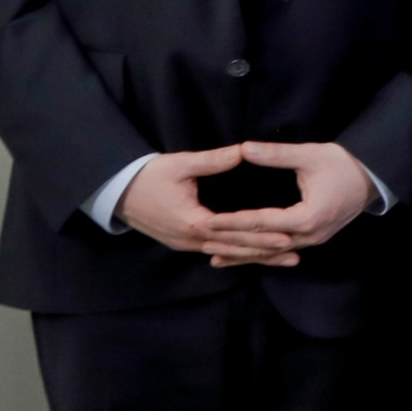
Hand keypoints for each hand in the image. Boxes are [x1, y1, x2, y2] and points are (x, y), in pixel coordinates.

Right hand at [118, 146, 298, 263]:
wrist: (116, 192)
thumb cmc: (148, 176)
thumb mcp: (181, 164)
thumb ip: (213, 160)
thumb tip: (242, 150)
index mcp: (193, 221)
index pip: (234, 231)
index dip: (261, 234)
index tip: (287, 234)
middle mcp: (191, 239)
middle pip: (235, 249)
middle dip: (265, 252)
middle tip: (295, 254)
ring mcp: (186, 244)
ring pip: (227, 254)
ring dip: (255, 257)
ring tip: (285, 260)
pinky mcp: (183, 242)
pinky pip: (216, 252)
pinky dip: (237, 254)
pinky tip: (255, 257)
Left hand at [197, 141, 375, 267]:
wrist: (373, 178)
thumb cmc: (343, 165)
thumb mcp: (309, 155)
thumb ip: (276, 155)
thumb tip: (243, 149)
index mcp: (306, 218)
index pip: (261, 222)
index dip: (232, 222)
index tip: (208, 220)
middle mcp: (309, 236)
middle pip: (263, 244)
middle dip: (232, 244)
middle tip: (203, 241)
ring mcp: (312, 241)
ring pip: (272, 252)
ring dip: (244, 255)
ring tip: (214, 258)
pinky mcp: (313, 238)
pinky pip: (281, 250)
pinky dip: (261, 253)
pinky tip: (244, 255)